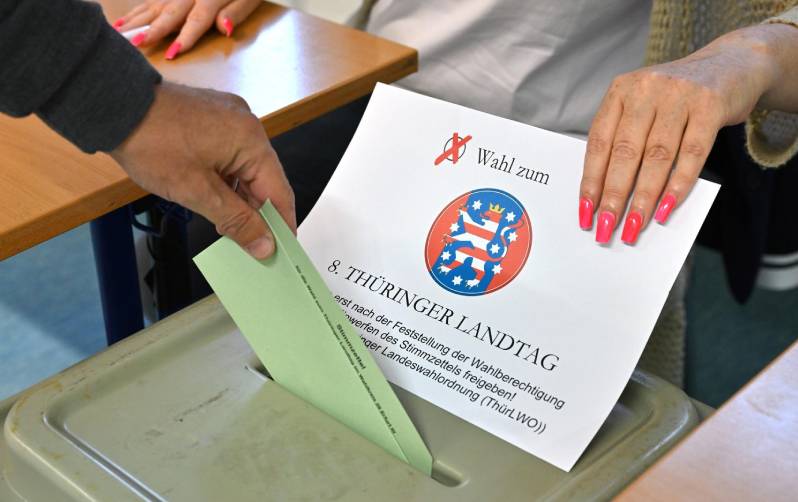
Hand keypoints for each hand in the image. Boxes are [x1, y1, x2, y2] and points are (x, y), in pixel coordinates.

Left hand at [111, 81, 295, 258]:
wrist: (114, 106)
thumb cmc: (151, 141)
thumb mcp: (197, 192)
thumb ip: (236, 221)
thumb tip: (264, 244)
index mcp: (251, 140)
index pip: (279, 192)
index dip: (281, 225)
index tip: (279, 251)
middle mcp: (246, 125)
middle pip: (264, 181)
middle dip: (256, 214)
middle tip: (248, 245)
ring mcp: (229, 119)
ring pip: (245, 170)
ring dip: (238, 199)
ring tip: (225, 226)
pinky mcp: (212, 119)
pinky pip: (230, 155)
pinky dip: (225, 180)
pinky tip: (213, 199)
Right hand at [114, 0, 260, 58]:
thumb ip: (235, 13)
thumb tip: (225, 28)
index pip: (196, 21)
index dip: (184, 38)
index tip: (172, 54)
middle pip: (168, 14)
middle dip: (151, 30)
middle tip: (134, 45)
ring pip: (153, 7)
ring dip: (135, 22)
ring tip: (119, 36)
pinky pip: (149, 1)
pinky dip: (135, 12)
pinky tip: (122, 22)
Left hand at [579, 25, 782, 244]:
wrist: (733, 63)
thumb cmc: (678, 97)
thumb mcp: (644, 108)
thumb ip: (627, 140)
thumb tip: (608, 194)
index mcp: (620, 91)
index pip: (598, 143)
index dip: (591, 181)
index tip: (585, 213)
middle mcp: (646, 90)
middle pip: (625, 152)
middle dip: (613, 196)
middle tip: (606, 228)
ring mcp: (678, 95)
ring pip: (656, 156)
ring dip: (644, 197)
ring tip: (635, 226)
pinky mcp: (710, 105)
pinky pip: (692, 153)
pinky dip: (678, 184)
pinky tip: (665, 208)